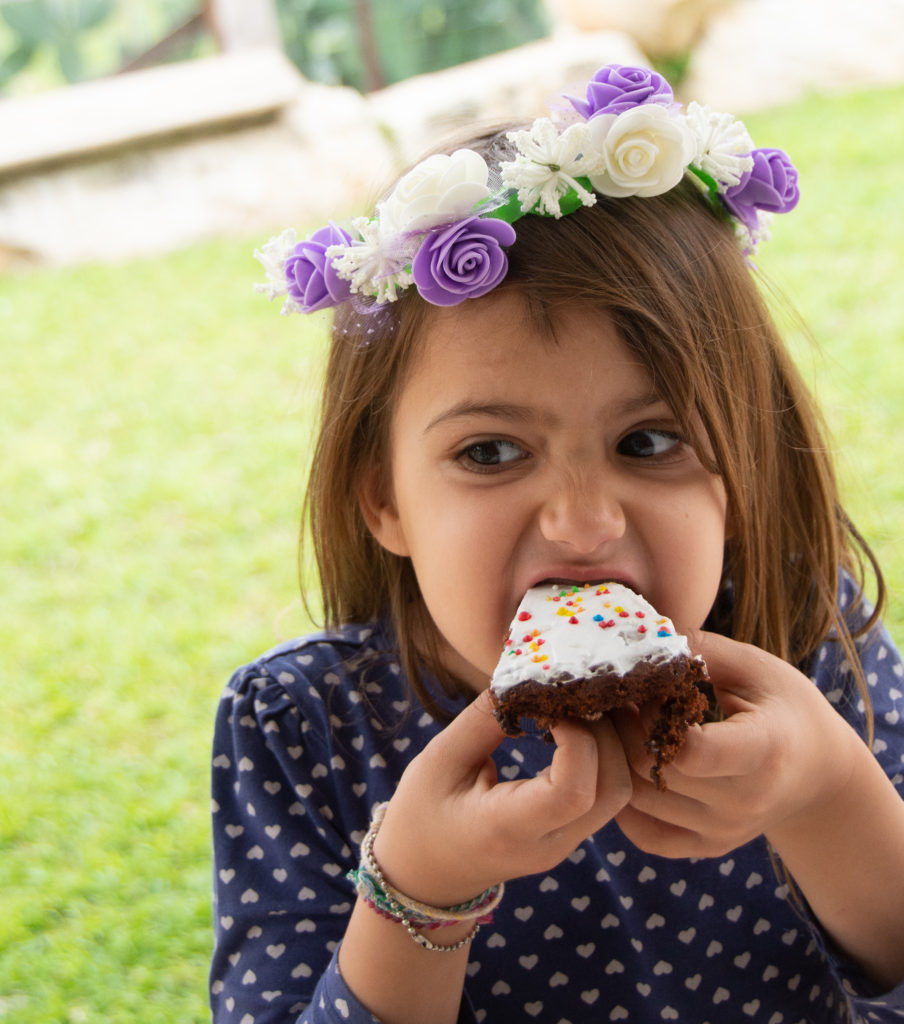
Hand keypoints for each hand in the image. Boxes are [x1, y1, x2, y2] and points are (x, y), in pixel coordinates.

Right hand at [373, 689, 631, 906]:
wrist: (426, 875)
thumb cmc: (422, 815)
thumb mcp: (439, 759)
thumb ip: (483, 720)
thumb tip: (526, 680)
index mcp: (507, 830)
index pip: (574, 792)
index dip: (578, 739)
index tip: (550, 706)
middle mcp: (549, 844)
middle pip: (613, 789)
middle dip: (606, 733)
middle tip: (573, 697)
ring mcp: (566, 844)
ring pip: (620, 792)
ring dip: (612, 743)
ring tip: (577, 707)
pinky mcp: (573, 835)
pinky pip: (609, 794)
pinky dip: (605, 755)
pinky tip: (576, 727)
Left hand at [612, 630, 861, 858]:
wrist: (820, 772)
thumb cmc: (785, 706)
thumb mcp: (755, 666)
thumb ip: (699, 650)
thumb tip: (641, 638)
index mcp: (764, 750)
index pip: (690, 751)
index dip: (654, 716)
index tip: (650, 689)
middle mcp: (744, 801)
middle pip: (653, 772)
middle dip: (623, 729)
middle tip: (615, 699)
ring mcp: (725, 831)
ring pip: (638, 801)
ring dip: (615, 759)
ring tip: (618, 725)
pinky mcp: (708, 847)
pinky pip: (645, 835)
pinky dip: (623, 801)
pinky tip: (625, 765)